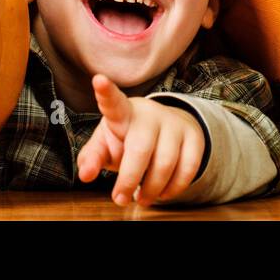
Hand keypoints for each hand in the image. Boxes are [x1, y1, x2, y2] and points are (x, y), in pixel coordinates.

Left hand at [76, 74, 206, 206]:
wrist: (165, 130)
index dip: (105, 92)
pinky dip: (174, 188)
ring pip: (165, 163)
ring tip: (142, 198)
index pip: (113, 102)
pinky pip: (188, 168)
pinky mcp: (194, 137)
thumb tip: (85, 175)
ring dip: (152, 189)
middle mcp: (149, 114)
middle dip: (129, 179)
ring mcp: (174, 124)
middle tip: (120, 199)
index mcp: (122, 113)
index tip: (98, 80)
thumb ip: (92, 158)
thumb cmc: (127, 138)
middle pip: (140, 148)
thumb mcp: (105, 145)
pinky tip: (163, 193)